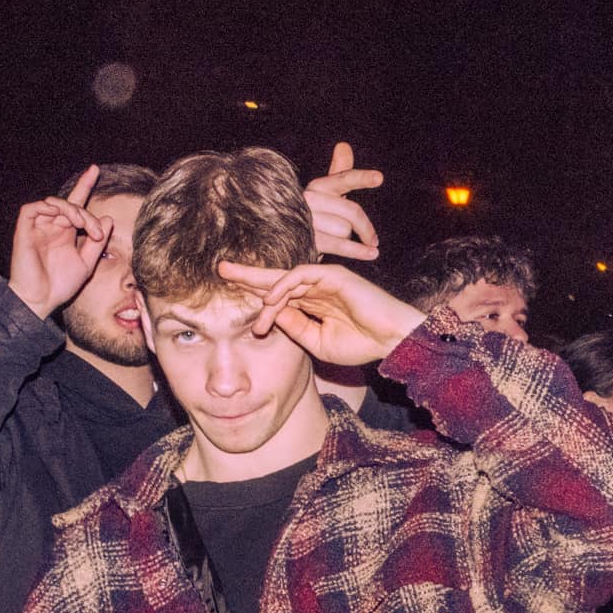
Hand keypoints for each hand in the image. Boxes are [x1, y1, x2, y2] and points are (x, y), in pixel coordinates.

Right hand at [9, 166, 109, 319]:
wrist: (40, 299)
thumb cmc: (61, 285)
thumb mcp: (87, 264)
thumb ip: (97, 242)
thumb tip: (108, 219)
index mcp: (66, 232)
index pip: (75, 204)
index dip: (84, 185)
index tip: (94, 168)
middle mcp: (52, 226)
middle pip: (70, 204)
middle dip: (87, 214)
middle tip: (97, 233)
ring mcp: (37, 227)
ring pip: (54, 203)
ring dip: (72, 210)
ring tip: (82, 226)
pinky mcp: (24, 229)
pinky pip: (34, 208)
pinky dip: (49, 209)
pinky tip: (62, 218)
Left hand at [218, 259, 422, 366]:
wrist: (392, 341)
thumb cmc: (361, 344)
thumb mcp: (317, 343)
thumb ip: (294, 328)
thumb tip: (270, 315)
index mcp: (312, 303)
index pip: (277, 294)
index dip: (254, 293)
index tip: (229, 294)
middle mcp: (316, 288)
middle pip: (275, 278)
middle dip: (248, 274)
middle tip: (220, 268)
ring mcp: (324, 279)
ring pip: (285, 277)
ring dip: (264, 290)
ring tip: (247, 300)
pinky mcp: (334, 275)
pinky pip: (302, 274)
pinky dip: (284, 285)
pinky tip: (271, 298)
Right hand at [302, 142, 381, 261]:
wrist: (284, 240)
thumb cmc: (312, 215)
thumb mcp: (325, 194)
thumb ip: (338, 173)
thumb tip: (344, 145)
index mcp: (318, 186)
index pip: (343, 179)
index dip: (361, 178)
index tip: (379, 177)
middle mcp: (309, 199)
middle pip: (351, 211)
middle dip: (365, 227)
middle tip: (373, 239)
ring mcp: (306, 219)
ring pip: (345, 230)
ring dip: (348, 241)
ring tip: (336, 241)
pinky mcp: (307, 240)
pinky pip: (341, 245)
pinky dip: (358, 251)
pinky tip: (371, 254)